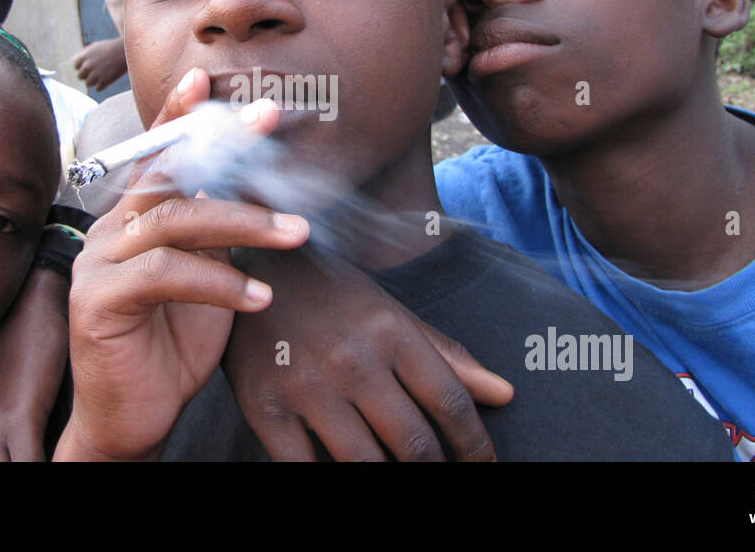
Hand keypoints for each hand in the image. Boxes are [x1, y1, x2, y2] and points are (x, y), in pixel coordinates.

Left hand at [0, 267, 69, 460]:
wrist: (30, 306)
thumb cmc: (13, 352)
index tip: (4, 463)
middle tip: (17, 462)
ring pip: (0, 473)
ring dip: (20, 470)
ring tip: (50, 463)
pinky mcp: (20, 419)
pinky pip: (29, 465)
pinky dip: (44, 466)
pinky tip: (56, 461)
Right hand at [54, 69, 309, 460]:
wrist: (133, 416)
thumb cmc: (170, 345)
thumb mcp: (207, 280)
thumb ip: (219, 237)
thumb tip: (257, 189)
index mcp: (134, 218)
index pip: (156, 155)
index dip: (179, 114)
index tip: (210, 79)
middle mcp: (110, 230)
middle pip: (167, 174)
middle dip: (223, 146)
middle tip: (270, 124)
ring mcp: (99, 263)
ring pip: (172, 219)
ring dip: (241, 223)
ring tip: (294, 236)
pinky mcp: (98, 301)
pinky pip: (163, 273)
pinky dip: (218, 281)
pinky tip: (257, 296)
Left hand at [72, 37, 126, 90]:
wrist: (125, 50)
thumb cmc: (110, 47)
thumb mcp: (95, 46)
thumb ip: (85, 54)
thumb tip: (77, 63)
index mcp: (84, 56)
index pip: (76, 66)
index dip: (83, 65)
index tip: (91, 63)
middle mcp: (88, 66)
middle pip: (80, 76)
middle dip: (87, 74)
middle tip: (97, 70)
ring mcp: (96, 74)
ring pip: (88, 83)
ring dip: (94, 80)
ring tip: (103, 74)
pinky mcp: (105, 81)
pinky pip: (98, 89)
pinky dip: (102, 85)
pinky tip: (107, 78)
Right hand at [224, 257, 512, 460]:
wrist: (249, 270)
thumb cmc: (331, 296)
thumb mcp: (391, 313)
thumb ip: (447, 355)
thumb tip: (504, 394)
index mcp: (391, 332)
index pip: (450, 403)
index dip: (475, 445)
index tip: (485, 466)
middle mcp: (352, 360)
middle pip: (413, 443)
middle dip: (437, 471)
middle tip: (443, 478)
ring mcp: (306, 387)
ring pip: (364, 465)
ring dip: (390, 483)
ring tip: (399, 480)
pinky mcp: (265, 409)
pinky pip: (303, 469)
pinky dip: (330, 482)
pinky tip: (347, 478)